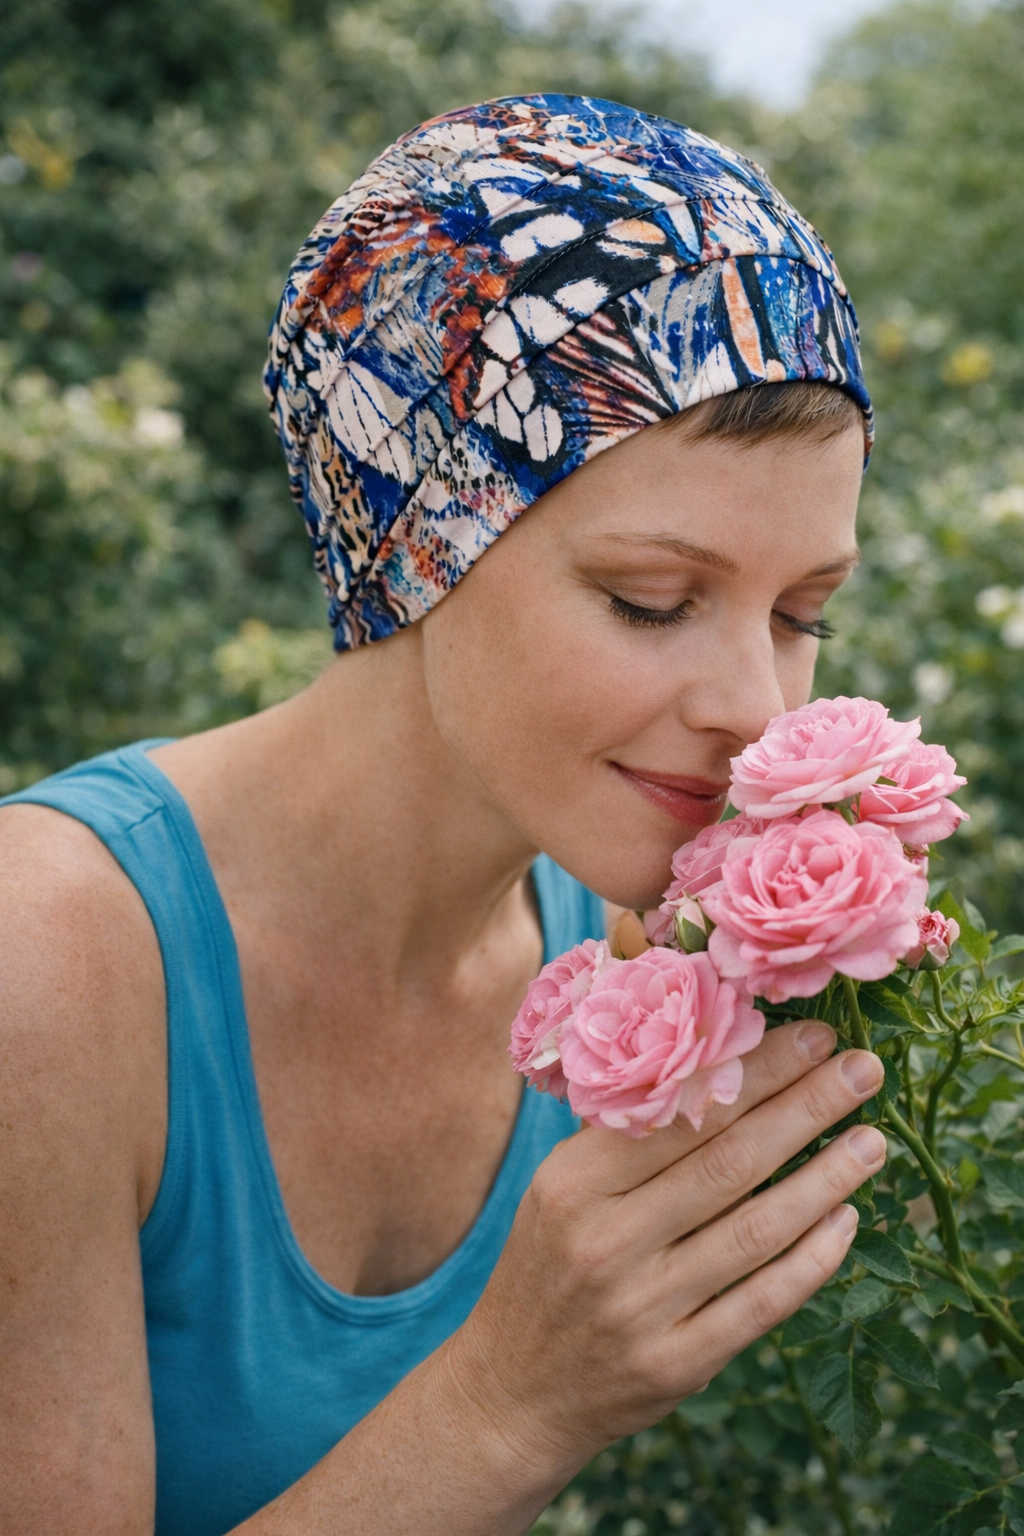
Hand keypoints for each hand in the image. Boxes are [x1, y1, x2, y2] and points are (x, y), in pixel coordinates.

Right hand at [446, 1022, 884, 1475]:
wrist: (511, 1391)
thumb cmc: (550, 1267)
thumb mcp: (561, 1190)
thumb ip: (627, 1138)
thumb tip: (721, 1062)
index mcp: (573, 1182)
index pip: (679, 1113)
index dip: (753, 1071)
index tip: (812, 1035)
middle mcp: (605, 1240)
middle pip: (727, 1160)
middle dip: (806, 1106)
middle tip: (863, 1068)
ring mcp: (641, 1308)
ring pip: (756, 1229)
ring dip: (826, 1179)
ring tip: (873, 1141)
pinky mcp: (674, 1365)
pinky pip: (761, 1303)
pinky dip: (812, 1259)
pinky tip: (846, 1221)